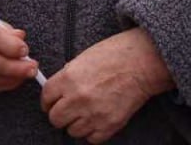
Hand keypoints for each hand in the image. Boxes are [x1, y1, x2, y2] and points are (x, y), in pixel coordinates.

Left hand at [40, 27, 173, 142]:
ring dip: (77, 123)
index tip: (52, 102)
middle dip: (60, 113)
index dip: (48, 100)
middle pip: (55, 118)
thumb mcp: (85, 57)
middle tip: (69, 109)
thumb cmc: (117, 54)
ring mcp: (94, 113)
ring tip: (87, 112)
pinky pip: (91, 138)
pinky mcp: (109, 124)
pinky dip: (93, 131)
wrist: (144, 61)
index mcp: (69, 78)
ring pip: (72, 131)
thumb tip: (57, 90)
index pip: (46, 98)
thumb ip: (68, 75)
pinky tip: (98, 118)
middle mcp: (78, 98)